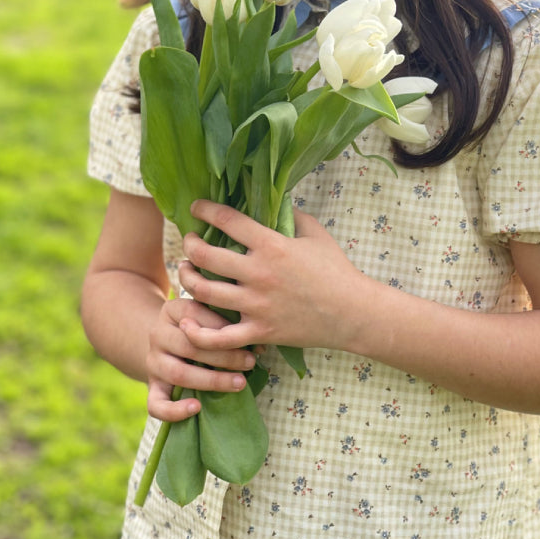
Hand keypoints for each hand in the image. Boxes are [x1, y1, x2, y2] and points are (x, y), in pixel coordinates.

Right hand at [145, 294, 258, 421]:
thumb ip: (230, 324)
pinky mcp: (152, 385)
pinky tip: (196, 408)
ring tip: (239, 383)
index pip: (195, 314)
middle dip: (224, 356)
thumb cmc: (201, 325)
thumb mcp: (210, 316)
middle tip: (250, 362)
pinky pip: (156, 404)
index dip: (223, 326)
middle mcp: (158, 334)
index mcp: (173, 310)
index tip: (249, 335)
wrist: (168, 341)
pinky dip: (174, 410)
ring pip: (178, 374)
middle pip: (189, 346)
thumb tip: (261, 345)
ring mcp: (153, 361)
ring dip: (212, 381)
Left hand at [176, 200, 367, 359]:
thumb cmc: (337, 270)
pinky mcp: (259, 331)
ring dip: (187, 277)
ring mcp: (257, 305)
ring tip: (186, 271)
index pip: (228, 221)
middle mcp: (259, 274)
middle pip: (205, 255)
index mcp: (273, 245)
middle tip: (189, 241)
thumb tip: (272, 201)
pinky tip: (186, 321)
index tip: (196, 207)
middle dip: (189, 244)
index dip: (206, 210)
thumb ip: (292, 215)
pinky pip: (218, 337)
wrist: (353, 313)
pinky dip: (196, 331)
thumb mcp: (316, 233)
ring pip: (204, 291)